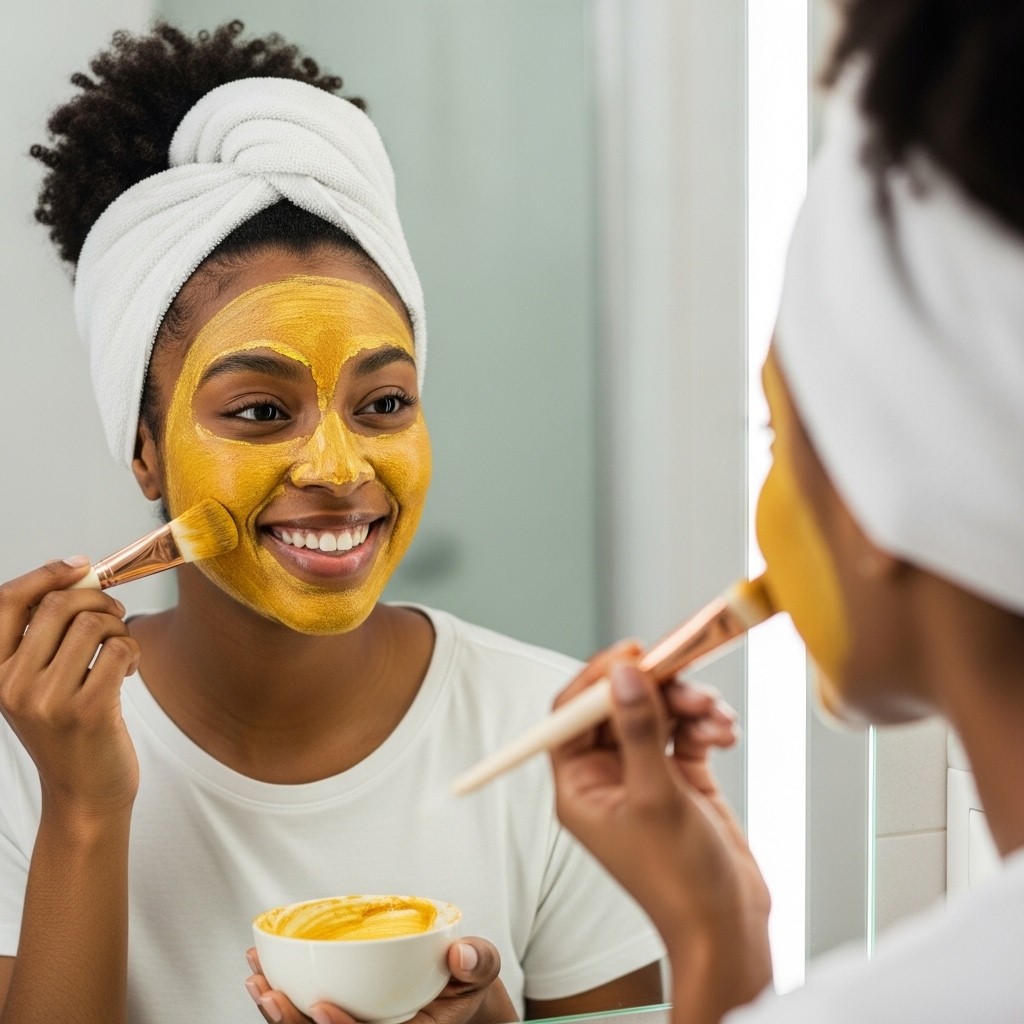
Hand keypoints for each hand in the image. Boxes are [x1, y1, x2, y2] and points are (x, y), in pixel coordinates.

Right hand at [0, 558, 140, 820]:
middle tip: (113, 615)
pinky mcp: (88, 710)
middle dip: (97, 599)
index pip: (5, 602)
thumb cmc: (67, 731)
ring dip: (119, 627)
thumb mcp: (35, 684)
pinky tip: (129, 670)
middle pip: (58, 605)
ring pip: (94, 624)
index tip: (78, 567)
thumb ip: (43, 636)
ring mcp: (48, 700)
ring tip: (120, 649)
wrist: (84, 795)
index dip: (44, 574)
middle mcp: (12, 685)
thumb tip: (74, 574)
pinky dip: (134, 651)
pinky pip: (121, 649)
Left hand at [245, 937, 516, 1023]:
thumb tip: (462, 953)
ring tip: (256, 981)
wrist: (453, 986)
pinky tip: (260, 971)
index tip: (320, 1006)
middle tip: (269, 993)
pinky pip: (301, 1018)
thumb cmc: (463, 978)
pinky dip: (279, 997)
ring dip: (276, 1015)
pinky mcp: (338, 1016)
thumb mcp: (481, 968)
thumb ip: (479, 961)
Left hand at [549, 650, 771, 1023]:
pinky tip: (724, 734)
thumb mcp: (655, 796)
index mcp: (579, 785)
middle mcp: (606, 776)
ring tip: (714, 714)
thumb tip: (622, 674)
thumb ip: (638, 729)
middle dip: (656, 690)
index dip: (597, 679)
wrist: (727, 925)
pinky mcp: (679, 778)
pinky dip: (704, 725)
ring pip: (656, 714)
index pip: (571, 714)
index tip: (631, 655)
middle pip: (619, 706)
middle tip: (686, 675)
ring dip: (687, 705)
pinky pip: (684, 732)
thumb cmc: (679, 880)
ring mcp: (644, 775)